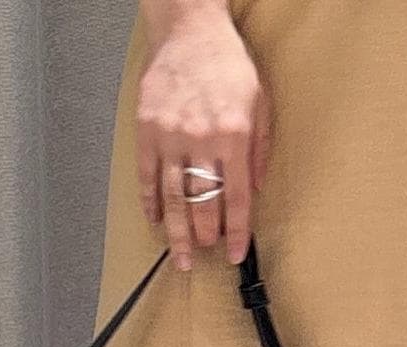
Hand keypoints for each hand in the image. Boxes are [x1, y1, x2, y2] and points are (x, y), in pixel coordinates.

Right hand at [136, 8, 271, 270]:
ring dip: (177, 232)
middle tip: (204, 255)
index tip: (234, 253)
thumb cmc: (226, 63)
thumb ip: (258, 150)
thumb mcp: (259, 103)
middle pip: (202, 204)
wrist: (189, 29)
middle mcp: (201, 140)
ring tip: (180, 256)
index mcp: (233, 137)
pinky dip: (151, 202)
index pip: (236, 199)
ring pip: (174, 197)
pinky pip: (147, 176)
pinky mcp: (147, 130)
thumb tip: (254, 191)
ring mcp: (170, 136)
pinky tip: (155, 220)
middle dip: (204, 236)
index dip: (236, 232)